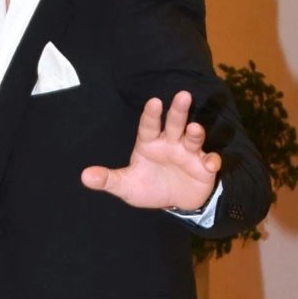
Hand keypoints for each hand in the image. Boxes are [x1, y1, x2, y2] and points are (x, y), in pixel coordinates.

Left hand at [81, 91, 219, 210]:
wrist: (174, 203)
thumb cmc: (148, 187)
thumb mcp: (127, 185)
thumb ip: (108, 180)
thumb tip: (85, 177)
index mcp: (150, 143)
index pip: (149, 126)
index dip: (151, 114)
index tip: (154, 102)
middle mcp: (171, 143)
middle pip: (174, 123)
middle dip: (178, 110)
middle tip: (183, 95)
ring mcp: (189, 154)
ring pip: (194, 138)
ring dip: (195, 133)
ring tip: (194, 128)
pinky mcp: (204, 168)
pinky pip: (210, 162)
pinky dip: (212, 162)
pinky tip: (211, 164)